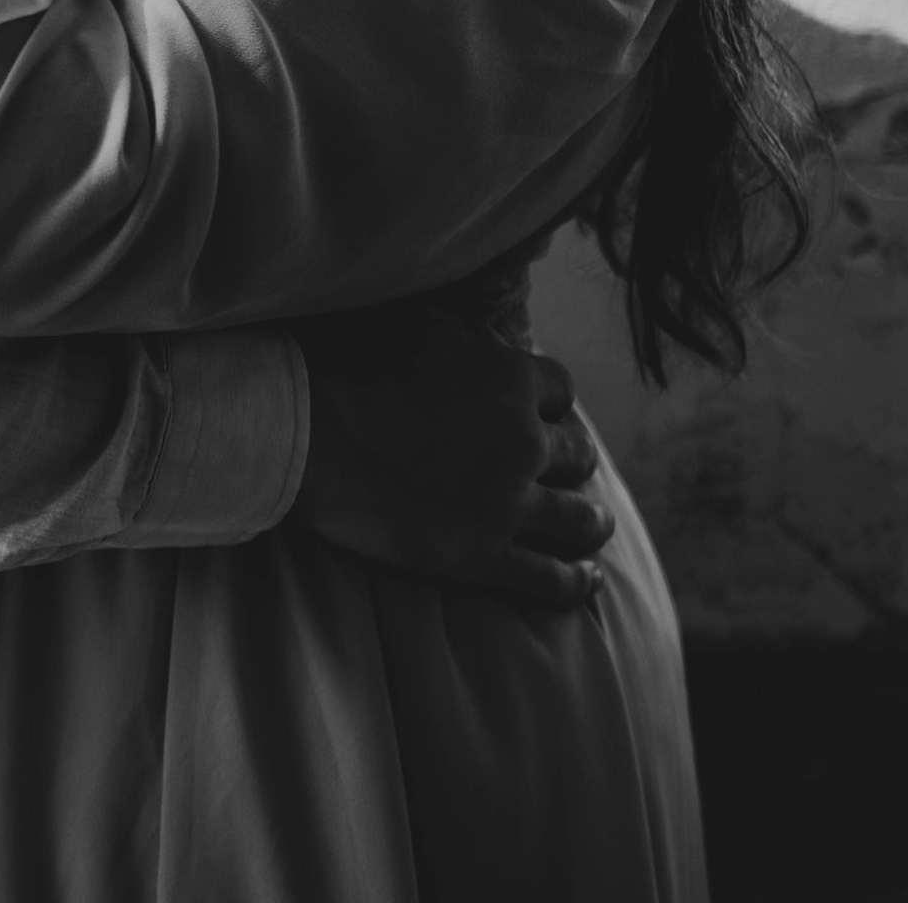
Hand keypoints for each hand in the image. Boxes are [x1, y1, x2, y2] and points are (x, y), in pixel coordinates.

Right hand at [289, 304, 610, 606]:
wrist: (312, 436)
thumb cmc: (352, 369)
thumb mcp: (420, 326)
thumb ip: (465, 335)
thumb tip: (483, 333)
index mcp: (511, 380)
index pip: (560, 390)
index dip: (553, 403)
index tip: (546, 414)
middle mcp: (523, 442)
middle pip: (577, 454)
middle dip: (576, 461)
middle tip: (572, 469)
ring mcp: (508, 504)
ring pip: (577, 519)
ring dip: (592, 521)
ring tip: (596, 524)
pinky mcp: (484, 557)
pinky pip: (550, 578)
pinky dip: (575, 581)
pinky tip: (587, 580)